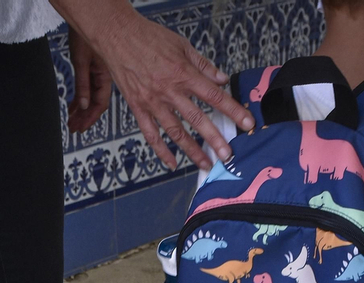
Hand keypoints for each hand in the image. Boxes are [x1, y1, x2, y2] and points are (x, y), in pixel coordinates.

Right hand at [56, 2, 252, 168]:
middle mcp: (169, 91)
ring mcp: (153, 102)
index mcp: (183, 74)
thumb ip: (203, 65)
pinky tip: (172, 163)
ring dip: (192, 150)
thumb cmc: (149, 38)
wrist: (117, 36)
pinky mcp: (138, 108)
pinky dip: (161, 151)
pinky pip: (151, 134)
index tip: (247, 123)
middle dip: (215, 139)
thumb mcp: (182, 45)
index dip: (233, 110)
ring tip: (205, 164)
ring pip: (176, 132)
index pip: (214, 96)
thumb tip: (222, 80)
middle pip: (197, 119)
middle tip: (228, 155)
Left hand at [67, 28, 112, 133]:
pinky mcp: (91, 68)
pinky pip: (86, 88)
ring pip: (90, 97)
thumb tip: (83, 105)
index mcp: (105, 76)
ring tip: (72, 120)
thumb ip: (83, 84)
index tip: (82, 128)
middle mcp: (103, 77)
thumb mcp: (81, 61)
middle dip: (84, 117)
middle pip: (95, 103)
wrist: (89, 18)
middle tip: (74, 128)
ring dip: (81, 109)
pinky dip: (79, 98)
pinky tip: (73, 106)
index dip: (90, 118)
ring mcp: (97, 73)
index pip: (100, 104)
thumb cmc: (87, 34)